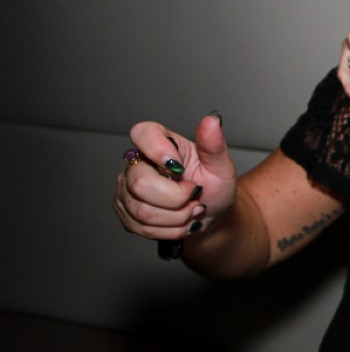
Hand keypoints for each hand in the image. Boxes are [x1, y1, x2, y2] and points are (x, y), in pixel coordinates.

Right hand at [113, 113, 236, 240]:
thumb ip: (214, 146)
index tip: (180, 167)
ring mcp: (127, 188)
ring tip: (190, 208)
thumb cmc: (215, 188)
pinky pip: (142, 227)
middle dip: (176, 198)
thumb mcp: (221, 167)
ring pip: (143, 211)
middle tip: (193, 195)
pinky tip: (180, 221)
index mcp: (162, 143)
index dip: (157, 150)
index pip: (142, 133)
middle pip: (140, 183)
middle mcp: (138, 163)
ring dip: (177, 217)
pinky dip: (171, 229)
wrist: (211, 215)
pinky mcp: (126, 212)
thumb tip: (211, 121)